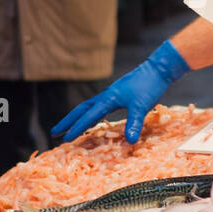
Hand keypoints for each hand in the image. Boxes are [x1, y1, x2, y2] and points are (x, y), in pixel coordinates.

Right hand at [51, 40, 189, 142]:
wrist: (158, 69)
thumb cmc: (150, 85)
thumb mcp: (142, 106)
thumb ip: (134, 123)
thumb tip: (129, 142)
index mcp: (108, 98)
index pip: (89, 117)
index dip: (76, 129)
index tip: (64, 140)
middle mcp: (106, 96)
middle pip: (81, 110)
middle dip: (67, 122)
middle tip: (54, 133)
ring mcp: (111, 94)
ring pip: (88, 107)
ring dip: (76, 117)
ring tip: (67, 127)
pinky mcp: (117, 94)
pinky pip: (97, 106)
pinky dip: (90, 113)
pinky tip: (93, 118)